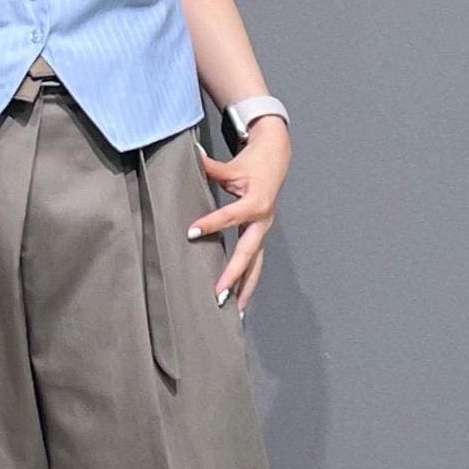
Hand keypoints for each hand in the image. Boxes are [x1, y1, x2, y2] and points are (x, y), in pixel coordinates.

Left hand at [186, 117, 291, 315]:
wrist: (277, 160)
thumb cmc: (254, 163)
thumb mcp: (232, 165)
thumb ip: (211, 167)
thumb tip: (191, 155)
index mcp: (256, 202)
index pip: (230, 217)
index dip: (211, 224)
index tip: (191, 232)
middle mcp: (262, 222)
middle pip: (248, 254)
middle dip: (233, 276)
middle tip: (218, 294)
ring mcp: (262, 232)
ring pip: (256, 266)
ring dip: (245, 290)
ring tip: (234, 313)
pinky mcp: (260, 237)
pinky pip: (255, 264)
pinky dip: (247, 284)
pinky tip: (239, 302)